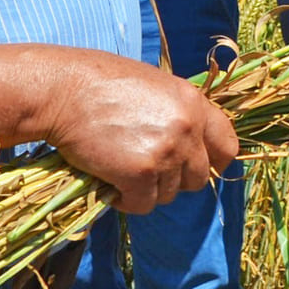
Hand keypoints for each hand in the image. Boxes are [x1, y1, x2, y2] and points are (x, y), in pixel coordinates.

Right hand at [38, 53, 238, 213]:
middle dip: (172, 179)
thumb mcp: (153, 87)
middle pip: (197, 178)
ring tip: (119, 167)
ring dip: (145, 189)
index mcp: (193, 103)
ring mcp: (166, 152)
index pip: (227, 146)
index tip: (193, 167)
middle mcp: (186, 129)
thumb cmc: (99, 84)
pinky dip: (125, 200)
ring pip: (167, 194)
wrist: (61, 90)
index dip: (211, 162)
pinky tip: (109, 181)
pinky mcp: (140, 174)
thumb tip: (186, 145)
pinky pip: (142, 205)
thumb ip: (176, 113)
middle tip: (143, 167)